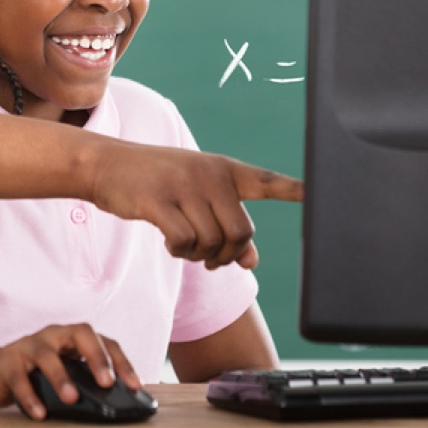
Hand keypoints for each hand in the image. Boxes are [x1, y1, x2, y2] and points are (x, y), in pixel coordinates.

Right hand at [0, 324, 138, 419]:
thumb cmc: (35, 374)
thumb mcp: (64, 374)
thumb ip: (84, 382)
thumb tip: (113, 406)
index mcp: (72, 338)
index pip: (104, 341)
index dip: (121, 362)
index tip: (135, 386)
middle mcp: (53, 335)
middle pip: (80, 333)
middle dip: (97, 357)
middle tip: (107, 383)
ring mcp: (28, 345)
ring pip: (47, 354)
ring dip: (61, 377)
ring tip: (72, 398)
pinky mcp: (6, 360)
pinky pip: (18, 377)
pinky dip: (29, 396)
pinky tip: (39, 413)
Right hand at [86, 142, 302, 269]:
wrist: (108, 165)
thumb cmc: (160, 183)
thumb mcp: (197, 198)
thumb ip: (228, 227)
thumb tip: (252, 262)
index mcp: (225, 170)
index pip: (266, 181)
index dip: (294, 189)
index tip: (318, 192)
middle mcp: (210, 175)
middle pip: (241, 232)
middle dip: (227, 254)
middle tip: (209, 256)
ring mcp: (184, 186)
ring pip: (212, 242)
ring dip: (199, 255)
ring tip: (184, 244)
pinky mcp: (158, 201)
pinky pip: (184, 242)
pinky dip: (179, 251)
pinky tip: (169, 241)